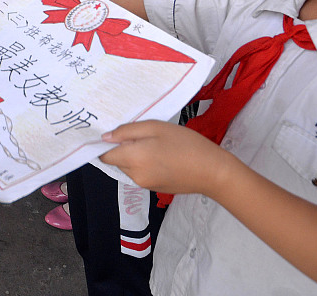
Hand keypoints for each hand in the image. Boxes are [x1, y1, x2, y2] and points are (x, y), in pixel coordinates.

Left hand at [99, 120, 236, 197]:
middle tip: (142, 133)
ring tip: (155, 143)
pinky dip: (144, 164)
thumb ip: (128, 131)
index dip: (104, 144)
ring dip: (134, 156)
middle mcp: (134, 175)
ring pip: (128, 167)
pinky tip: (162, 155)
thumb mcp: (156, 127)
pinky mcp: (154, 189)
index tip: (113, 132)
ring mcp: (144, 185)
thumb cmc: (186, 144)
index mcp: (133, 158)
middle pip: (116, 160)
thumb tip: (105, 138)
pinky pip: (140, 173)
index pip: (104, 155)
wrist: (212, 171)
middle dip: (122, 147)